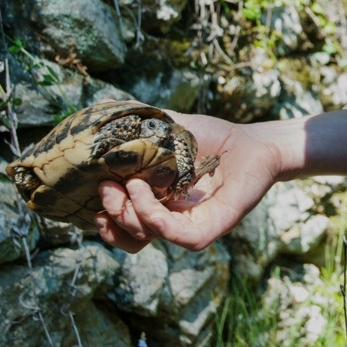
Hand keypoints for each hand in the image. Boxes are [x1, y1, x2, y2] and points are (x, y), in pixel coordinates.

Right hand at [95, 113, 281, 252]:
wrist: (254, 141)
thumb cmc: (214, 137)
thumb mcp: (170, 129)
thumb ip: (139, 124)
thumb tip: (103, 109)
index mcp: (160, 203)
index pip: (126, 224)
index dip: (107, 216)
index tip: (93, 193)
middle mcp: (174, 218)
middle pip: (133, 234)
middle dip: (113, 213)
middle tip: (105, 188)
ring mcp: (193, 224)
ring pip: (150, 237)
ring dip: (129, 215)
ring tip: (126, 186)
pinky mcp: (213, 225)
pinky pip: (180, 237)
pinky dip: (155, 220)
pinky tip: (142, 192)